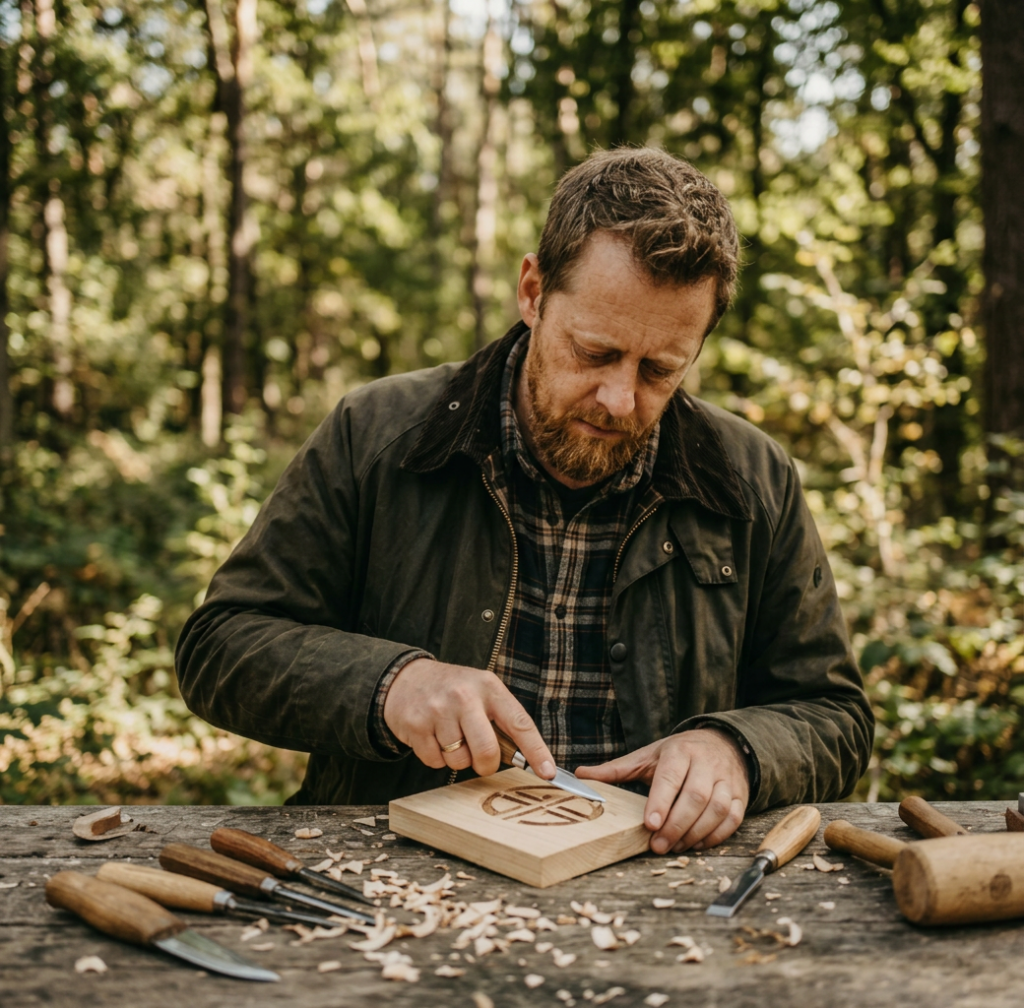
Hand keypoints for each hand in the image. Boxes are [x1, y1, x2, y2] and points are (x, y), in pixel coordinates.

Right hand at [382, 658, 555, 780]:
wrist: (406, 678)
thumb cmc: (452, 690)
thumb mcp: (481, 691)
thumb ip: (501, 719)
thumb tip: (524, 758)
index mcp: (489, 687)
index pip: (519, 723)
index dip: (536, 751)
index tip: (547, 772)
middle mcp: (464, 696)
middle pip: (487, 750)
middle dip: (486, 764)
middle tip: (480, 759)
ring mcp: (438, 710)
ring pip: (459, 760)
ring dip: (458, 759)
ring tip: (450, 737)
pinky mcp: (416, 724)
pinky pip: (434, 762)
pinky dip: (436, 758)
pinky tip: (434, 737)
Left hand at [576, 728, 749, 852]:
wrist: (723, 742)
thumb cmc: (679, 753)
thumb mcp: (647, 756)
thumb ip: (616, 769)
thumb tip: (580, 776)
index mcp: (680, 752)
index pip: (670, 777)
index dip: (661, 802)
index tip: (649, 824)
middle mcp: (706, 763)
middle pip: (695, 797)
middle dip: (676, 825)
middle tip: (659, 846)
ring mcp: (726, 779)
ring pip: (717, 809)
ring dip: (695, 833)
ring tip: (675, 847)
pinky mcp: (740, 795)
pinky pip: (733, 818)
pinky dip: (716, 836)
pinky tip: (696, 844)